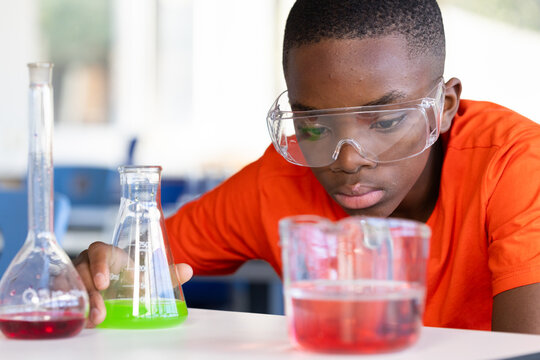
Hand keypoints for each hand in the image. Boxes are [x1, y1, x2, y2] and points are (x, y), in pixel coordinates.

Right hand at [73, 241, 193, 326]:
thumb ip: (166, 274)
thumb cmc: (128, 275)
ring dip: (82, 304)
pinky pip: (63, 298)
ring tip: (94, 320)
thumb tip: (188, 270)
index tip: (104, 282)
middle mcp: (86, 263)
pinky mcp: (67, 292)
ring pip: (70, 287)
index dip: (99, 264)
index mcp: (106, 254)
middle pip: (81, 272)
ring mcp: (74, 277)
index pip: (98, 251)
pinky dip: (71, 309)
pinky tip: (81, 321)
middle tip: (100, 312)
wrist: (114, 284)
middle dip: (90, 293)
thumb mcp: (145, 275)